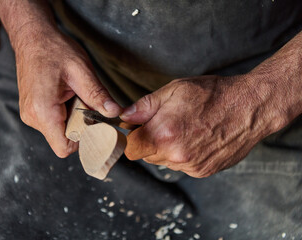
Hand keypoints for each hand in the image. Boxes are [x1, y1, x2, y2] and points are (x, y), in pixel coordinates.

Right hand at [15, 27, 121, 157]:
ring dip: (72, 119)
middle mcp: (32, 117)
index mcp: (43, 110)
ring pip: (59, 132)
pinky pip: (53, 123)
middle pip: (64, 140)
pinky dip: (64, 114)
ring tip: (73, 95)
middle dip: (80, 126)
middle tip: (85, 102)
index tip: (94, 123)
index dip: (83, 140)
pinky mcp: (32, 111)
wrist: (32, 38)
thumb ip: (98, 95)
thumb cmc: (54, 50)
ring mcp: (30, 115)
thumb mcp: (81, 71)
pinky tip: (66, 96)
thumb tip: (114, 112)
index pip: (64, 148)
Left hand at [120, 75, 286, 176]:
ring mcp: (191, 166)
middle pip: (147, 156)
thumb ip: (144, 106)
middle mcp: (175, 155)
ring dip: (167, 149)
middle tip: (165, 123)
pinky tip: (197, 138)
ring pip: (164, 162)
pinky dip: (184, 155)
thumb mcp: (174, 90)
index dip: (132, 138)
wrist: (250, 107)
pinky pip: (182, 166)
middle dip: (150, 141)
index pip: (131, 149)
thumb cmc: (212, 94)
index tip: (138, 129)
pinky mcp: (203, 171)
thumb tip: (123, 116)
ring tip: (185, 129)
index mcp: (163, 134)